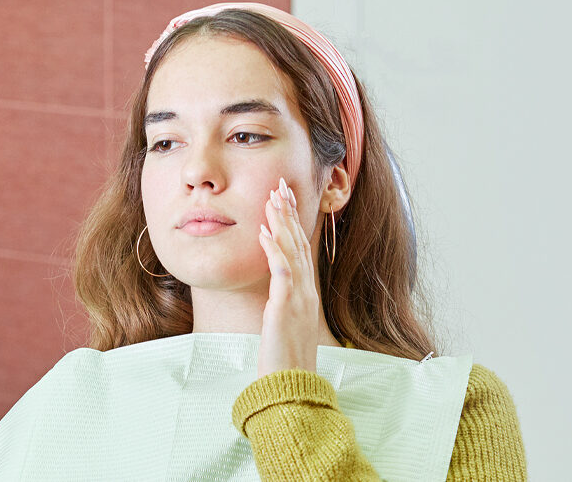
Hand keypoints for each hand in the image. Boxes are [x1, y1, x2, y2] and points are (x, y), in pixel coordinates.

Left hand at [255, 177, 322, 377]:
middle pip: (298, 243)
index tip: (284, 200)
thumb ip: (282, 304)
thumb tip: (274, 291)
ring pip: (291, 251)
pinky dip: (274, 250)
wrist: (292, 385)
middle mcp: (306, 291)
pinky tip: (264, 232)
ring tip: (272, 199)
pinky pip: (282, 272)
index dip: (293, 222)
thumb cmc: (286, 359)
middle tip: (280, 186)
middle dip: (288, 213)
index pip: (300, 249)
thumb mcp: (285, 325)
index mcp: (306, 294)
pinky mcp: (286, 308)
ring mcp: (298, 299)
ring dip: (281, 223)